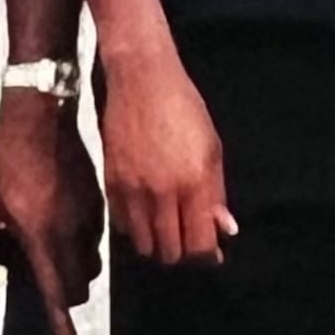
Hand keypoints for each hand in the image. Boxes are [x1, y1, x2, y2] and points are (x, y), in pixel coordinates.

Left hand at [0, 92, 104, 334]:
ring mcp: (89, 218)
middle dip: (66, 296)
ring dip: (75, 269)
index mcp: (41, 236)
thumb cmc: (7, 162)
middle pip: (78, 287)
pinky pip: (96, 238)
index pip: (56, 293)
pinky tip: (65, 225)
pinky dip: (82, 244)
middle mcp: (70, 234)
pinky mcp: (99, 203)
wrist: (40, 119)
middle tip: (46, 282)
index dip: (62, 327)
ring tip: (53, 251)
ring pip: (91, 264)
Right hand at [97, 46, 232, 265]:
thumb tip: (224, 230)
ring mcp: (132, 190)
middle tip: (187, 236)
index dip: (206, 255)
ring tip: (165, 227)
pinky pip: (122, 225)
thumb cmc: (185, 109)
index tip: (211, 252)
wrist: (141, 80)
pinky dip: (135, 228)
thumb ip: (216, 194)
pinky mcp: (110, 183)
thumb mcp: (212, 148)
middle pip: (170, 252)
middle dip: (182, 252)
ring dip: (157, 243)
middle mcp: (162, 193)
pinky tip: (145, 212)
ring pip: (143, 245)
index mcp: (194, 183)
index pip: (198, 244)